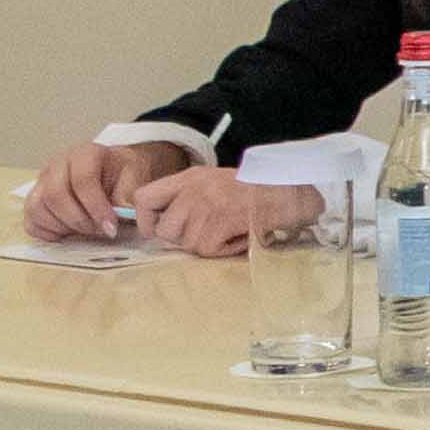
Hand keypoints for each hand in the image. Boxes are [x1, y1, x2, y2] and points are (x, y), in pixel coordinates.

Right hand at [22, 138, 176, 243]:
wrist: (115, 171)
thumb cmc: (123, 174)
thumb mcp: (135, 178)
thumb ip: (128, 196)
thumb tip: (123, 214)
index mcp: (85, 153)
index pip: (82, 179)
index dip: (96, 207)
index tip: (111, 227)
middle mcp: (58, 164)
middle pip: (54, 194)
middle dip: (79, 220)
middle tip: (99, 231)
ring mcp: (42, 181)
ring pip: (37, 207)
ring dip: (63, 227)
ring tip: (87, 230)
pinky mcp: (35, 199)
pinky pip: (30, 221)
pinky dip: (47, 232)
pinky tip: (69, 232)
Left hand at [134, 167, 288, 260]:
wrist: (286, 191)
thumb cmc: (250, 190)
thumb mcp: (211, 182)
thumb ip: (184, 197)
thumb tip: (161, 224)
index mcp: (187, 178)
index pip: (143, 198)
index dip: (146, 220)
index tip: (159, 229)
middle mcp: (192, 190)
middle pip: (165, 230)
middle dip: (183, 239)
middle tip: (205, 233)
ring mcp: (206, 206)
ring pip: (187, 244)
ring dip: (207, 245)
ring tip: (226, 232)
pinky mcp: (221, 223)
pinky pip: (207, 251)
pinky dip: (223, 250)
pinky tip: (236, 237)